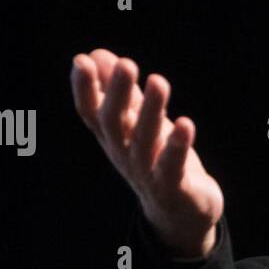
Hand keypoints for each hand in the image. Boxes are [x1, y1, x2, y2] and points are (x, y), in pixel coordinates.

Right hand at [70, 48, 222, 257]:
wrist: (181, 213)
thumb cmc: (156, 159)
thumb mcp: (137, 125)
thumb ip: (123, 93)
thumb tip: (98, 55)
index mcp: (112, 137)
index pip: (91, 112)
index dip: (84, 89)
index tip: (81, 61)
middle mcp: (124, 154)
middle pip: (115, 122)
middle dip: (118, 93)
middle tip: (126, 64)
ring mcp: (147, 172)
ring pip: (145, 140)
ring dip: (151, 110)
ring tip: (158, 81)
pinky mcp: (173, 188)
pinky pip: (173, 166)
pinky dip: (177, 146)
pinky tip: (186, 124)